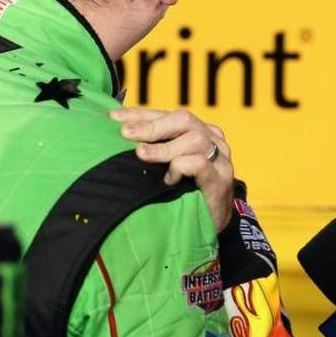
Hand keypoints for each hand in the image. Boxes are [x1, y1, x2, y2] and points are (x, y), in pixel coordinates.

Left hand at [111, 107, 233, 232]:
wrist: (210, 222)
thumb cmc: (184, 190)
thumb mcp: (165, 164)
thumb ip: (151, 148)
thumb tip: (116, 137)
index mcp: (196, 130)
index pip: (166, 114)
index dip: (140, 114)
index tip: (114, 117)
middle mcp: (211, 139)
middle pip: (184, 119)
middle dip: (151, 125)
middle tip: (126, 133)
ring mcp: (219, 159)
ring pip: (194, 139)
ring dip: (163, 147)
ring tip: (141, 154)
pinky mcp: (220, 179)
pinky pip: (201, 163)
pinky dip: (180, 167)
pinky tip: (167, 179)